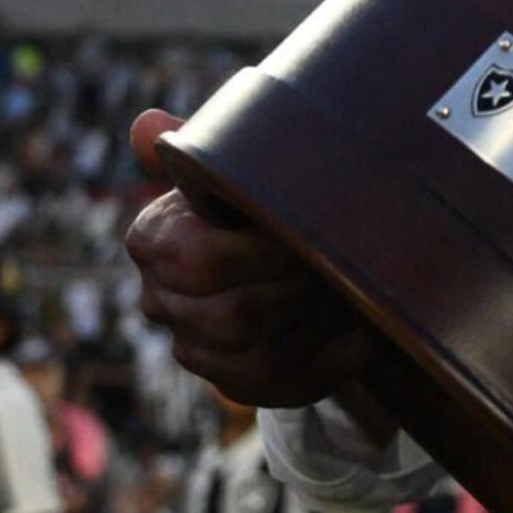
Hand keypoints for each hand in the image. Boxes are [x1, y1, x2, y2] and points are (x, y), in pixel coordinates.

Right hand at [126, 109, 385, 408]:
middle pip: (233, 316)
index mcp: (153, 239)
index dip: (261, 253)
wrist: (278, 256)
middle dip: (297, 291)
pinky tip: (364, 333)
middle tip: (340, 267)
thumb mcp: (236, 169)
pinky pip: (285, 386)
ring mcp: (196, 350)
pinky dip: (331, 360)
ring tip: (357, 295)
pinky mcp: (237, 385)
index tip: (306, 232)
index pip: (196, 260)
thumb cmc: (255, 199)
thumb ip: (201, 147)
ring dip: (319, 327)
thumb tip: (148, 125)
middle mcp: (161, 303)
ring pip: (260, 358)